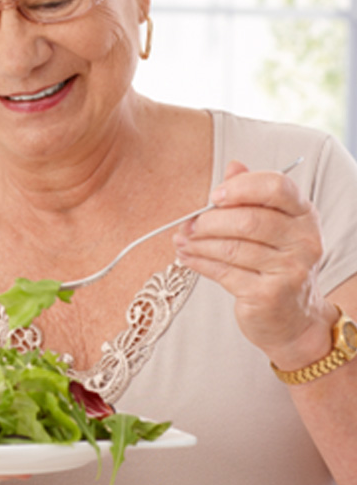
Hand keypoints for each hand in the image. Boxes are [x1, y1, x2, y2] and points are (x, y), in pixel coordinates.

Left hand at [173, 160, 335, 368]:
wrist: (293, 318)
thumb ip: (251, 195)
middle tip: (187, 224)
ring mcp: (290, 270)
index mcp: (304, 215)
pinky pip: (223, 272)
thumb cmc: (274, 263)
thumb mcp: (270, 225)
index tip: (213, 196)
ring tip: (181, 240)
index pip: (277, 186)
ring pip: (232, 248)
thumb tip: (233, 166)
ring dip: (198, 243)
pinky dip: (198, 262)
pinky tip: (185, 256)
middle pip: (248, 220)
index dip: (240, 188)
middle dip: (209, 221)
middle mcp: (304, 241)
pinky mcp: (269, 295)